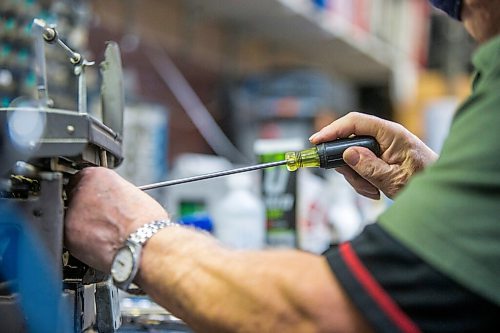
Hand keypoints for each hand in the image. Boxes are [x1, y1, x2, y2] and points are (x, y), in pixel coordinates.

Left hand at [64, 167, 168, 271]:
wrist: (144, 243)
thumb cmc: (145, 222)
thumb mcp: (133, 194)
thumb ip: (113, 193)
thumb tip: (109, 201)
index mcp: (98, 175)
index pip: (83, 179)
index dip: (92, 193)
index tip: (97, 201)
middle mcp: (82, 190)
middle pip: (75, 198)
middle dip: (86, 209)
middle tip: (103, 220)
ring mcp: (73, 212)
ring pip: (72, 219)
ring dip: (83, 226)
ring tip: (105, 234)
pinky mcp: (68, 234)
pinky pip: (71, 237)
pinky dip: (82, 242)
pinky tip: (99, 244)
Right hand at [309, 112, 437, 198]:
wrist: (442, 191)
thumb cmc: (426, 181)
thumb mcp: (395, 179)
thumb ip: (370, 167)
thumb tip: (348, 154)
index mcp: (391, 133)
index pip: (355, 122)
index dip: (333, 129)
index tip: (317, 141)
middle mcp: (385, 136)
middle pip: (349, 142)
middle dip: (346, 164)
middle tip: (351, 179)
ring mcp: (382, 147)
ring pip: (353, 157)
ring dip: (356, 177)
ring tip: (372, 190)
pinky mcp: (380, 158)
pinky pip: (360, 166)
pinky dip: (362, 181)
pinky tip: (375, 190)